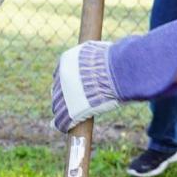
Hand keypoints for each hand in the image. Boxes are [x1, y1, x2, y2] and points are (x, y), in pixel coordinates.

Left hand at [50, 20, 176, 132]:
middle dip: (62, 99)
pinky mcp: (70, 110)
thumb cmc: (118, 60)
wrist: (119, 73)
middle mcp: (62, 76)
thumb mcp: (103, 52)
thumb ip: (98, 57)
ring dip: (60, 113)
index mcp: (67, 60)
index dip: (66, 84)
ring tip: (61, 120)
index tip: (69, 90)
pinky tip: (62, 128)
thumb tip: (119, 48)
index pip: (61, 74)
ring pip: (57, 107)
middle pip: (57, 91)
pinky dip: (62, 125)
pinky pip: (62, 120)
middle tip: (66, 106)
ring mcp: (65, 94)